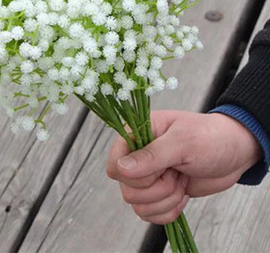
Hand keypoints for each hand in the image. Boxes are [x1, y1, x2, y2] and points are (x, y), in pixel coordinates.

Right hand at [106, 110, 262, 223]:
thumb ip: (152, 155)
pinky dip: (169, 211)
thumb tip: (122, 168)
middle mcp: (136, 156)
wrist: (233, 151)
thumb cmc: (209, 137)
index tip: (158, 167)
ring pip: (139, 206)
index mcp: (135, 134)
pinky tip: (182, 193)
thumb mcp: (183, 142)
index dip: (133, 175)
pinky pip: (149, 215)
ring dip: (167, 199)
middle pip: (127, 190)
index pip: (115, 164)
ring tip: (181, 179)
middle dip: (159, 188)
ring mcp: (146, 177)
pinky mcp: (157, 193)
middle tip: (177, 171)